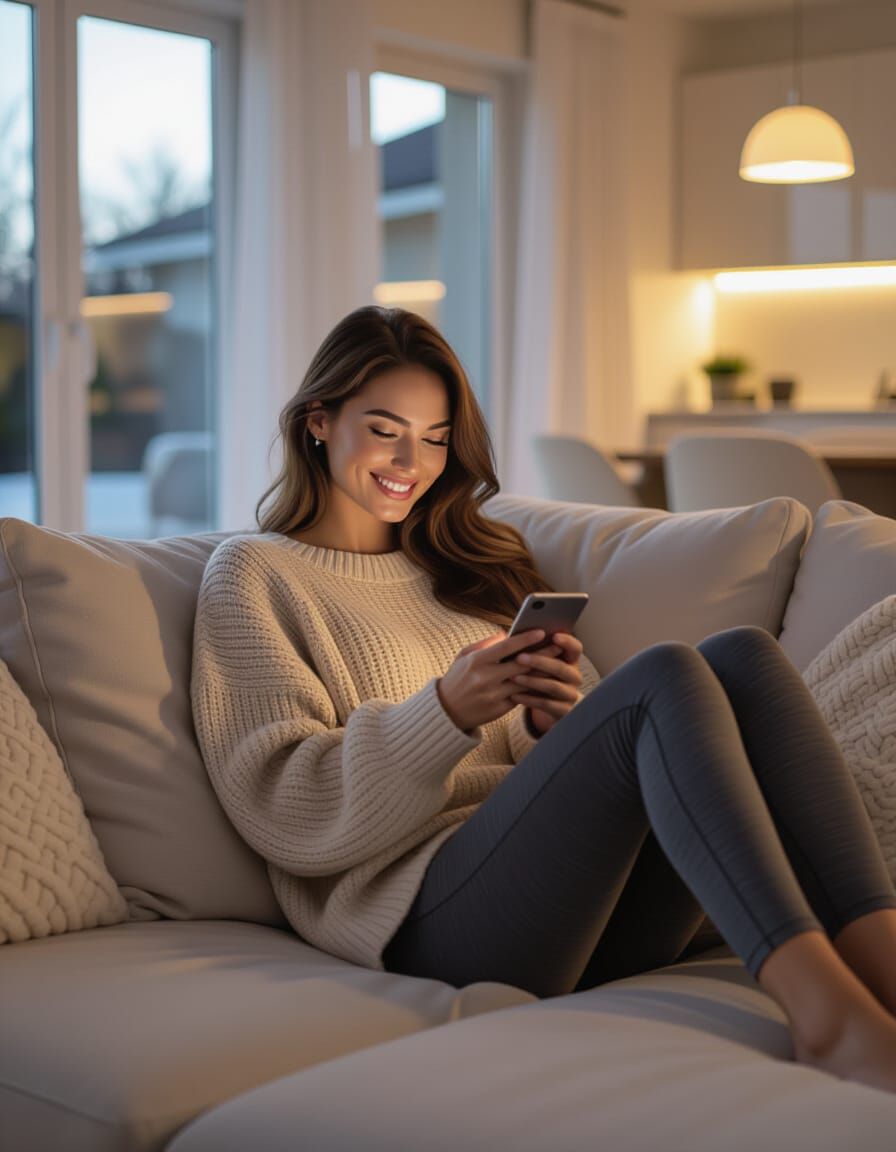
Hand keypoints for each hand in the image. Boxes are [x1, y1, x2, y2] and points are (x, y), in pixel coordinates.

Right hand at [436, 628, 550, 732]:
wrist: (446, 711)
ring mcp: (493, 696)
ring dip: (543, 672)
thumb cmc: (457, 678)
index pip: (505, 647)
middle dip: (543, 654)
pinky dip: (534, 688)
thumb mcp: (464, 656)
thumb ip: (486, 644)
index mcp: (476, 661)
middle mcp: (485, 679)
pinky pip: (521, 697)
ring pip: (525, 682)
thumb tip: (507, 633)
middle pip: (521, 665)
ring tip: (558, 662)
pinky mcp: (499, 710)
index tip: (542, 631)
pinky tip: (547, 680)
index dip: (525, 639)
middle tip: (559, 646)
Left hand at [509, 632, 583, 735]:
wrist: (552, 706)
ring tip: (513, 677)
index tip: (554, 636)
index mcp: (571, 660)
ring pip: (552, 686)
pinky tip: (514, 696)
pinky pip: (546, 704)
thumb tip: (511, 636)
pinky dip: (529, 700)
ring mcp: (570, 694)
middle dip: (539, 661)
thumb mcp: (542, 663)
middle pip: (560, 667)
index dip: (567, 642)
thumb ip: (535, 650)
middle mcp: (574, 677)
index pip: (576, 648)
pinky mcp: (563, 711)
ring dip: (531, 681)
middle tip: (519, 657)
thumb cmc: (542, 677)